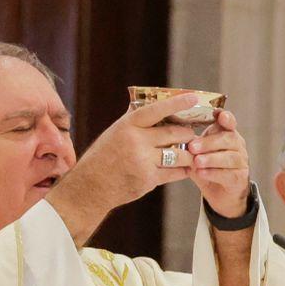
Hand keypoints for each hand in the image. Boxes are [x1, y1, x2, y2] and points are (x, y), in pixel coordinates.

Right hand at [46, 92, 199, 240]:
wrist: (90, 187)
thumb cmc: (102, 157)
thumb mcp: (114, 132)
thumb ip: (134, 121)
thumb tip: (153, 105)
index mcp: (128, 125)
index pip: (158, 109)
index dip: (177, 103)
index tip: (194, 98)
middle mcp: (137, 141)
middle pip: (175, 133)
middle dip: (188, 134)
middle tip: (191, 134)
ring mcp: (144, 161)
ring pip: (180, 155)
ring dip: (188, 155)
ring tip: (189, 154)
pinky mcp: (149, 180)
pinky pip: (175, 173)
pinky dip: (182, 170)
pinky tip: (184, 168)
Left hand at [185, 110, 250, 217]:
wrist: (220, 193)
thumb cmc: (208, 168)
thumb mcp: (197, 154)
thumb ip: (191, 145)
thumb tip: (174, 136)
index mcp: (227, 135)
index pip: (229, 122)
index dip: (226, 118)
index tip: (218, 114)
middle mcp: (237, 146)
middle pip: (228, 139)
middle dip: (209, 142)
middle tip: (192, 147)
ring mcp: (241, 162)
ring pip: (229, 157)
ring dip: (211, 158)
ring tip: (197, 161)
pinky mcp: (239, 179)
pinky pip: (229, 174)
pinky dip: (214, 173)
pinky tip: (202, 173)